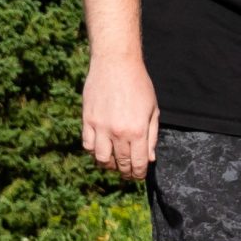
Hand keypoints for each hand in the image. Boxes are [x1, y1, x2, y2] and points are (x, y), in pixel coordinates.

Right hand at [82, 54, 159, 180]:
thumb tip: (149, 159)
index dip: (138, 174)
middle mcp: (118, 132)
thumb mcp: (152, 110)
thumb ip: (151, 136)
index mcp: (137, 131)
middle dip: (125, 172)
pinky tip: (100, 149)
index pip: (137, 163)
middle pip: (120, 163)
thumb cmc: (139, 85)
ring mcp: (100, 127)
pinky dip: (93, 151)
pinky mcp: (87, 120)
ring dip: (108, 165)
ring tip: (113, 163)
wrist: (116, 64)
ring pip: (100, 158)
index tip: (138, 176)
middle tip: (127, 173)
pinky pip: (87, 144)